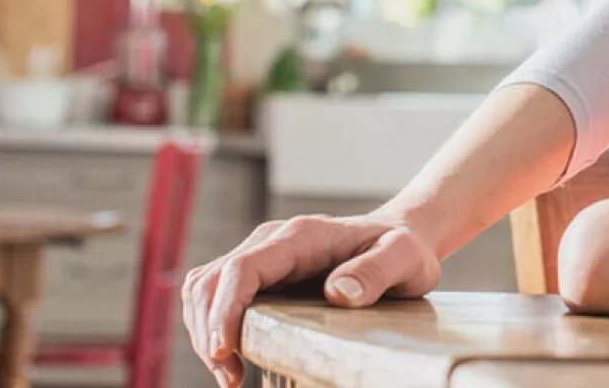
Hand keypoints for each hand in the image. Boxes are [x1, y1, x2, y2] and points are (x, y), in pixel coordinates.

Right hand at [182, 213, 440, 385]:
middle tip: (230, 378)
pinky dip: (212, 327)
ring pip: (205, 289)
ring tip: (229, 375)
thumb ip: (376, 271)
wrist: (399, 234)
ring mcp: (261, 255)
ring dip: (204, 332)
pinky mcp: (259, 273)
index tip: (223, 351)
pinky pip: (216, 296)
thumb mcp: (405, 258)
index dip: (224, 310)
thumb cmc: (403, 248)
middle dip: (209, 331)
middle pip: (211, 281)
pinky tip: (232, 357)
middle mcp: (271, 241)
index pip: (242, 268)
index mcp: (300, 237)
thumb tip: (338, 293)